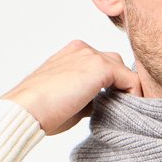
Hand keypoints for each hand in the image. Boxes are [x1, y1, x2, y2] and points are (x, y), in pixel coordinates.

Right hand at [0, 39, 142, 135]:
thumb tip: (104, 105)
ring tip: (126, 112)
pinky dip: (134, 95)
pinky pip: (130, 80)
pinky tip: (129, 111)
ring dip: (126, 90)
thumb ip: (88, 98)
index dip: (109, 85)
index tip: (113, 106)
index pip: (100, 64)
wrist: (27, 110)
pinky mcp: (100, 67)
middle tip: (122, 109)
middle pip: (115, 63)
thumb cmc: (41, 111)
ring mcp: (91, 55)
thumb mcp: (69, 101)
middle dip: (119, 85)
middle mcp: (81, 49)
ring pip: (123, 70)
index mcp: (71, 54)